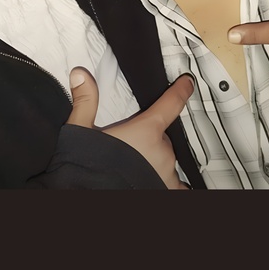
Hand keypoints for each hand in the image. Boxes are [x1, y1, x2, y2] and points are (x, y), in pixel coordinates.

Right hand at [67, 66, 193, 188]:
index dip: (181, 90)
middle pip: (163, 135)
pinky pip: (177, 185)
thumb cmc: (89, 170)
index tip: (187, 83)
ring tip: (135, 163)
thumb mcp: (82, 131)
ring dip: (155, 158)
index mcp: (146, 132)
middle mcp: (162, 152)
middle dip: (149, 137)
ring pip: (167, 158)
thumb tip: (80, 76)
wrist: (88, 193)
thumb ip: (86, 102)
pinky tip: (158, 180)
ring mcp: (167, 174)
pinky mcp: (166, 190)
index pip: (171, 103)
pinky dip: (169, 181)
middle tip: (128, 142)